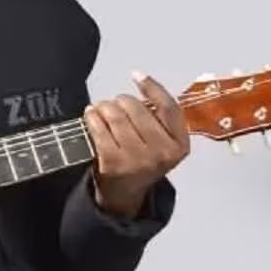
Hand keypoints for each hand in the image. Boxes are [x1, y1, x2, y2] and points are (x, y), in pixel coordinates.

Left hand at [83, 71, 189, 217]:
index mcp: (179, 145)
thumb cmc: (142, 160)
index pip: (168, 107)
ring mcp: (137, 158)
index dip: (153, 87)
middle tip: (114, 106)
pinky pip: (99, 127)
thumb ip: (159, 118)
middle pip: (136, 107)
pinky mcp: (113, 162)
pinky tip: (91, 117)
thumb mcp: (163, 142)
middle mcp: (162, 153)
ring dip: (103, 107)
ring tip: (100, 111)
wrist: (125, 194)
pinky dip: (92, 117)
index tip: (138, 75)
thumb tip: (141, 81)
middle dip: (120, 101)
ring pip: (115, 114)